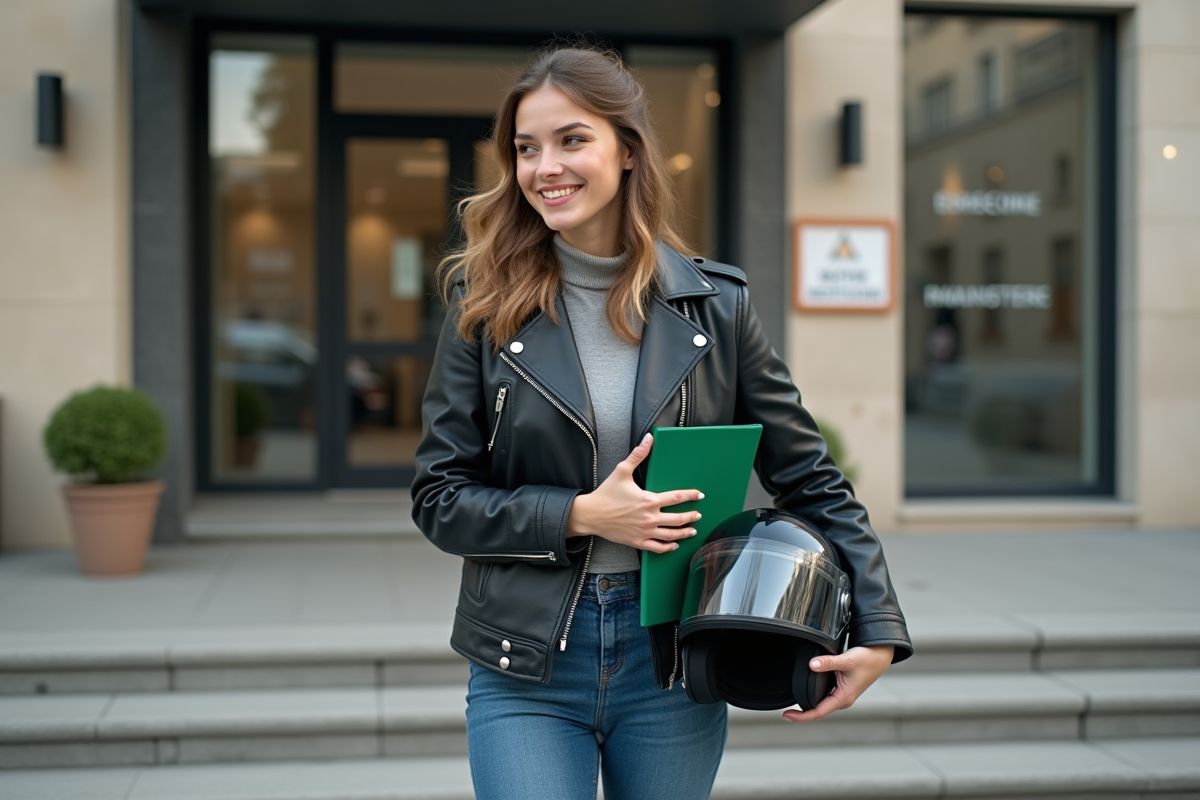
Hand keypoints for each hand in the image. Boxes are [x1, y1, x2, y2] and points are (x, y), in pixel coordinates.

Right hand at [566, 433, 703, 553]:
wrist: (591, 514)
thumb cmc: (606, 493)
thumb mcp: (622, 470)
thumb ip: (638, 455)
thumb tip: (648, 438)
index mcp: (649, 500)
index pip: (677, 498)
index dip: (691, 496)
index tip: (700, 495)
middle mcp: (650, 517)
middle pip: (678, 519)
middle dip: (692, 516)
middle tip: (698, 515)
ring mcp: (645, 531)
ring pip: (671, 535)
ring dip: (685, 533)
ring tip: (692, 530)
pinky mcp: (638, 542)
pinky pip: (658, 547)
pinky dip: (668, 548)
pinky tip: (675, 545)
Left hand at [781, 645, 893, 722]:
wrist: (879, 656)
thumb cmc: (868, 660)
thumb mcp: (847, 660)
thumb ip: (829, 662)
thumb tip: (812, 665)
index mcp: (843, 698)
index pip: (818, 712)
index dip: (801, 716)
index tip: (787, 715)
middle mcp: (842, 699)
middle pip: (818, 711)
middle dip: (802, 713)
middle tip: (785, 712)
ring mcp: (841, 694)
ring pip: (821, 703)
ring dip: (808, 705)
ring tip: (792, 706)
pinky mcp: (840, 687)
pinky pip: (824, 695)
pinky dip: (814, 695)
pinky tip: (805, 692)